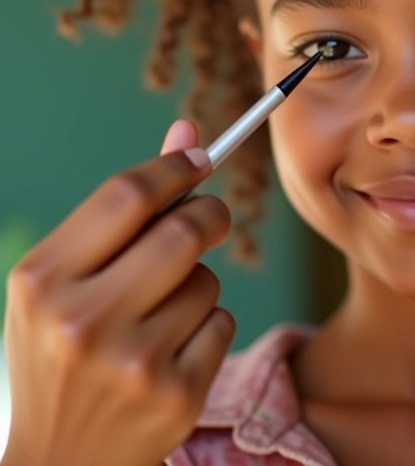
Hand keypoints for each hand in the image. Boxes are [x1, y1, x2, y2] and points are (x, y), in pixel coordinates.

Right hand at [2, 120, 234, 465]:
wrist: (56, 462)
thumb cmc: (61, 353)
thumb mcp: (66, 280)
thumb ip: (125, 208)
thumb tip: (188, 132)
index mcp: (42, 280)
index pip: (127, 194)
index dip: (175, 166)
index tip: (200, 159)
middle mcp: (81, 320)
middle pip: (184, 229)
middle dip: (210, 214)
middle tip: (210, 219)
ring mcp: (131, 363)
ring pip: (208, 280)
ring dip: (199, 283)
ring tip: (161, 315)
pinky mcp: (176, 396)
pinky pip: (222, 322)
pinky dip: (208, 325)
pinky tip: (172, 354)